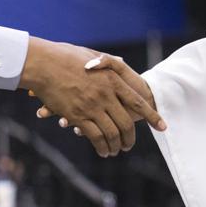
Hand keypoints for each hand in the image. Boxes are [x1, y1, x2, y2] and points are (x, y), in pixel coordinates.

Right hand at [37, 55, 159, 139]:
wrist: (42, 63)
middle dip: (130, 138)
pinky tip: (103, 151)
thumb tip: (120, 61)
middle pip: (126, 123)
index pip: (138, 102)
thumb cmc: (64, 56)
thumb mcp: (91, 54)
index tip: (163, 127)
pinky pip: (95, 137)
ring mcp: (92, 106)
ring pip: (112, 134)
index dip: (152, 116)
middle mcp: (106, 94)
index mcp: (113, 79)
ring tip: (117, 151)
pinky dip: (101, 147)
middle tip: (129, 146)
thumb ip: (108, 61)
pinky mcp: (77, 116)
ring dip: (117, 146)